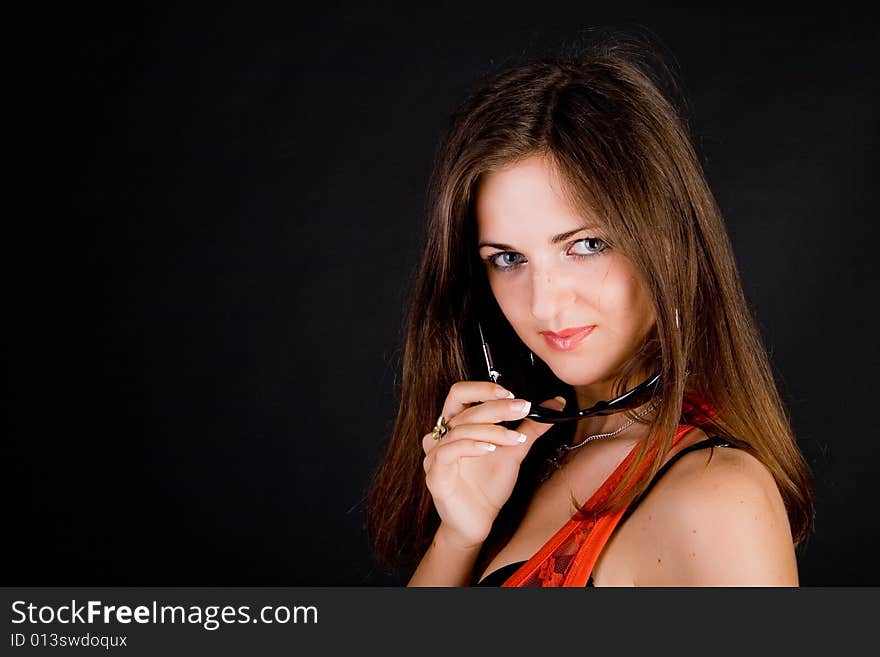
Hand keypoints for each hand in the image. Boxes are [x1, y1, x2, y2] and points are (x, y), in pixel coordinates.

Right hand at [420, 381, 565, 548]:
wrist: (479, 522)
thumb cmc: (489, 486)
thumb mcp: (513, 451)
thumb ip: (529, 427)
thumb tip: (554, 405)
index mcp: (456, 425)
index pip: (460, 393)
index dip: (482, 389)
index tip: (511, 394)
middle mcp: (442, 436)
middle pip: (464, 409)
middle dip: (495, 407)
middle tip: (522, 408)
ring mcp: (435, 455)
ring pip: (460, 430)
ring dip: (492, 430)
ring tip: (515, 438)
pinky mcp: (434, 474)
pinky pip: (448, 452)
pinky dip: (471, 447)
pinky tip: (491, 449)